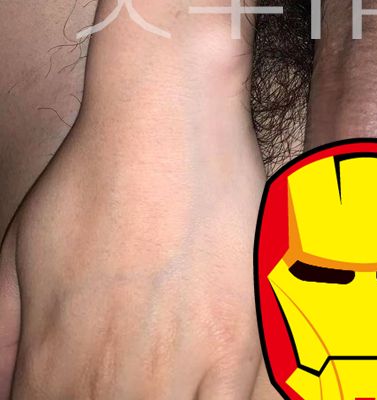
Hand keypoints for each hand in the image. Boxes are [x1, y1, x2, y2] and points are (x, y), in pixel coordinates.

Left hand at [0, 111, 264, 399]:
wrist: (163, 123)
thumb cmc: (92, 175)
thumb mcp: (16, 251)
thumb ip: (2, 334)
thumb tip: (2, 386)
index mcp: (50, 363)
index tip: (81, 383)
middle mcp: (108, 381)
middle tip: (128, 369)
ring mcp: (176, 369)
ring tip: (159, 376)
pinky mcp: (234, 346)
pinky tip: (200, 388)